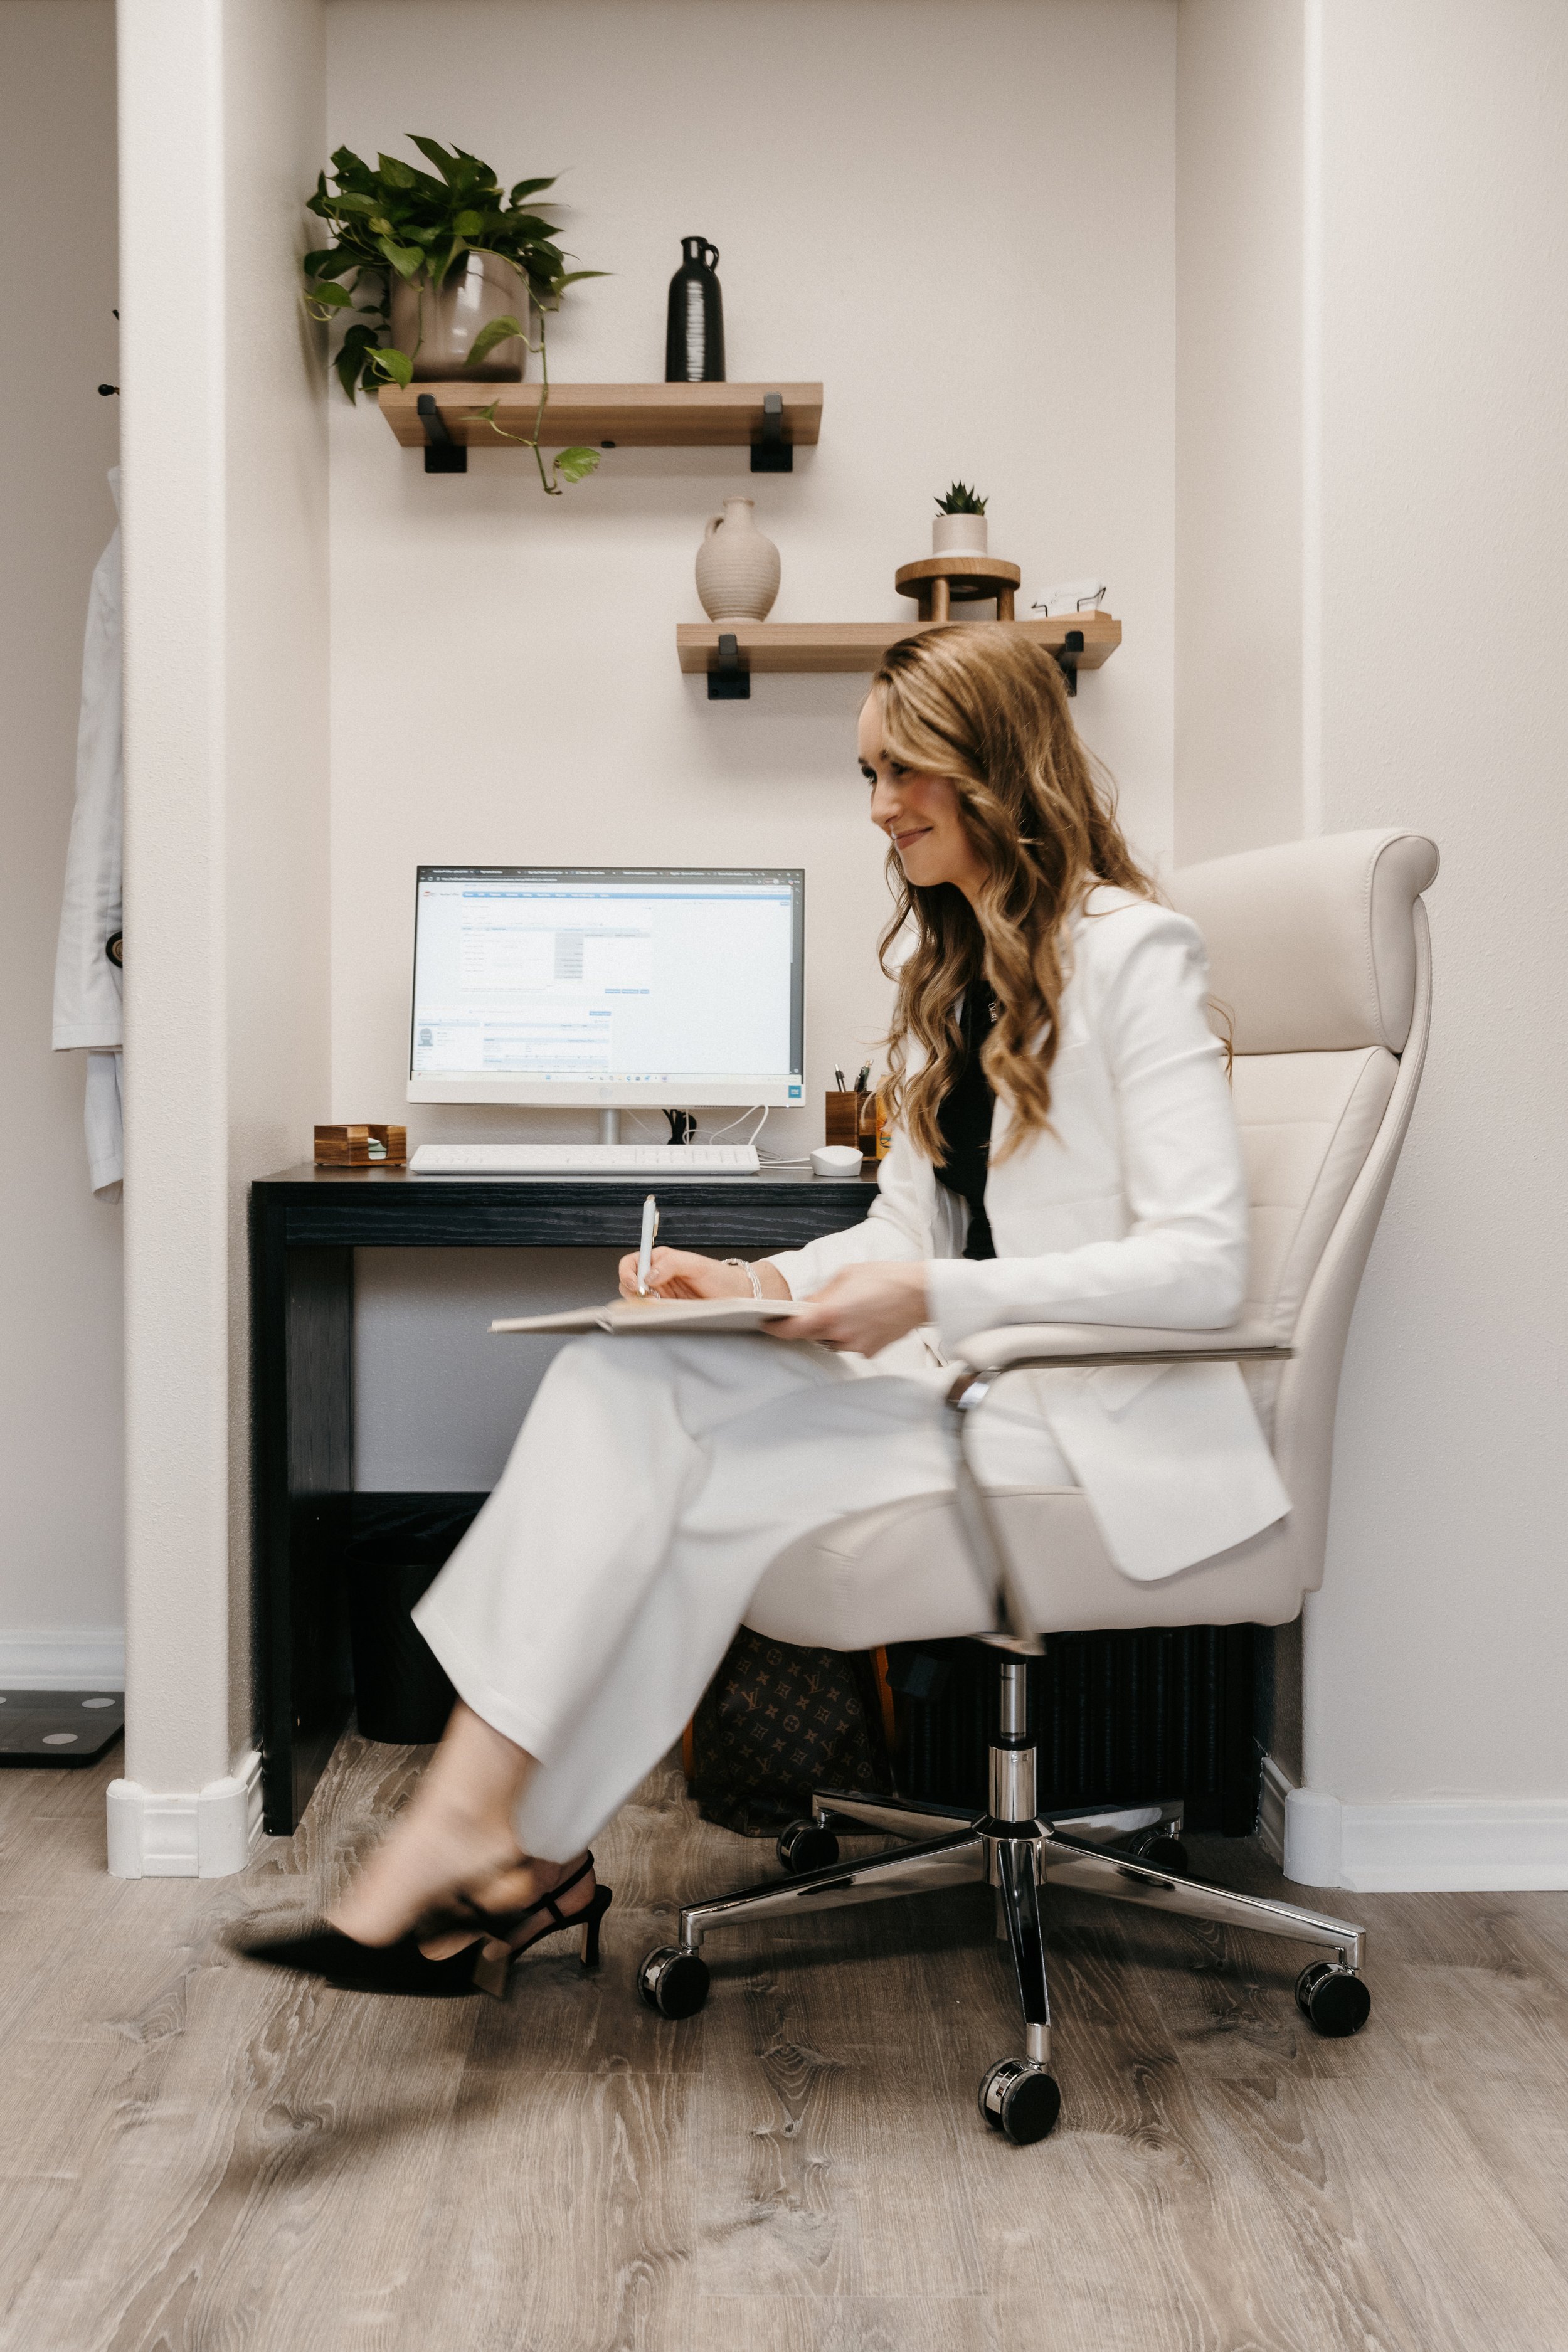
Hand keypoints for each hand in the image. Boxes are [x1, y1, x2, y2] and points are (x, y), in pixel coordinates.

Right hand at [616, 1247, 788, 1301]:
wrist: (736, 1295)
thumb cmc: (719, 1277)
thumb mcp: (696, 1264)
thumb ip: (670, 1264)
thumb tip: (648, 1275)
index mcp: (660, 1260)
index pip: (631, 1263)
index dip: (628, 1274)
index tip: (636, 1285)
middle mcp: (657, 1277)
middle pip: (628, 1284)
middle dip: (634, 1292)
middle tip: (651, 1299)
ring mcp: (661, 1295)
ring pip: (637, 1302)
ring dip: (644, 1306)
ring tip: (661, 1306)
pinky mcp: (667, 1311)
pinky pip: (651, 1314)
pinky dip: (653, 1316)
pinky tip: (665, 1314)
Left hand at [779, 1261, 928, 1355]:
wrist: (919, 1293)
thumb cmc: (885, 1278)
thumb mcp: (845, 1276)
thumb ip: (821, 1294)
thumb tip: (806, 1305)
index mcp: (829, 1313)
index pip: (792, 1329)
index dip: (776, 1329)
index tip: (768, 1325)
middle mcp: (840, 1334)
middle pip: (810, 1336)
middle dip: (808, 1324)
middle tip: (818, 1308)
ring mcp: (856, 1346)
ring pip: (831, 1341)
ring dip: (831, 1329)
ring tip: (850, 1308)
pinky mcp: (870, 1351)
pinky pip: (850, 1344)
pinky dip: (850, 1334)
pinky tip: (864, 1317)